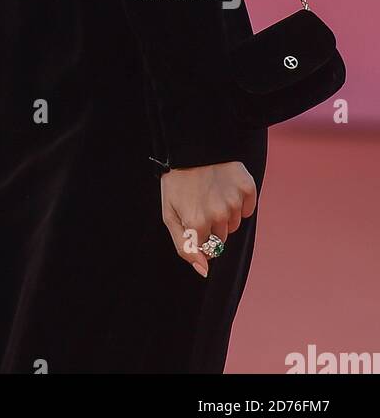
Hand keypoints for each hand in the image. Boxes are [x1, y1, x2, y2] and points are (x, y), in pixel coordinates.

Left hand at [160, 162, 257, 277]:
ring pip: (235, 223)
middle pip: (222, 237)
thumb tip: (204, 271)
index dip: (200, 236)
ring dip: (225, 213)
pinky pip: (248, 209)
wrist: (190, 146)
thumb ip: (184, 247)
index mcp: (196, 223)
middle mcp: (218, 215)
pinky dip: (240, 202)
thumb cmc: (177, 181)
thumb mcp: (169, 214)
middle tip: (201, 202)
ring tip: (211, 192)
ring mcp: (234, 202)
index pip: (207, 249)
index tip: (194, 219)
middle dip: (212, 225)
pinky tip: (226, 187)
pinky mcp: (247, 188)